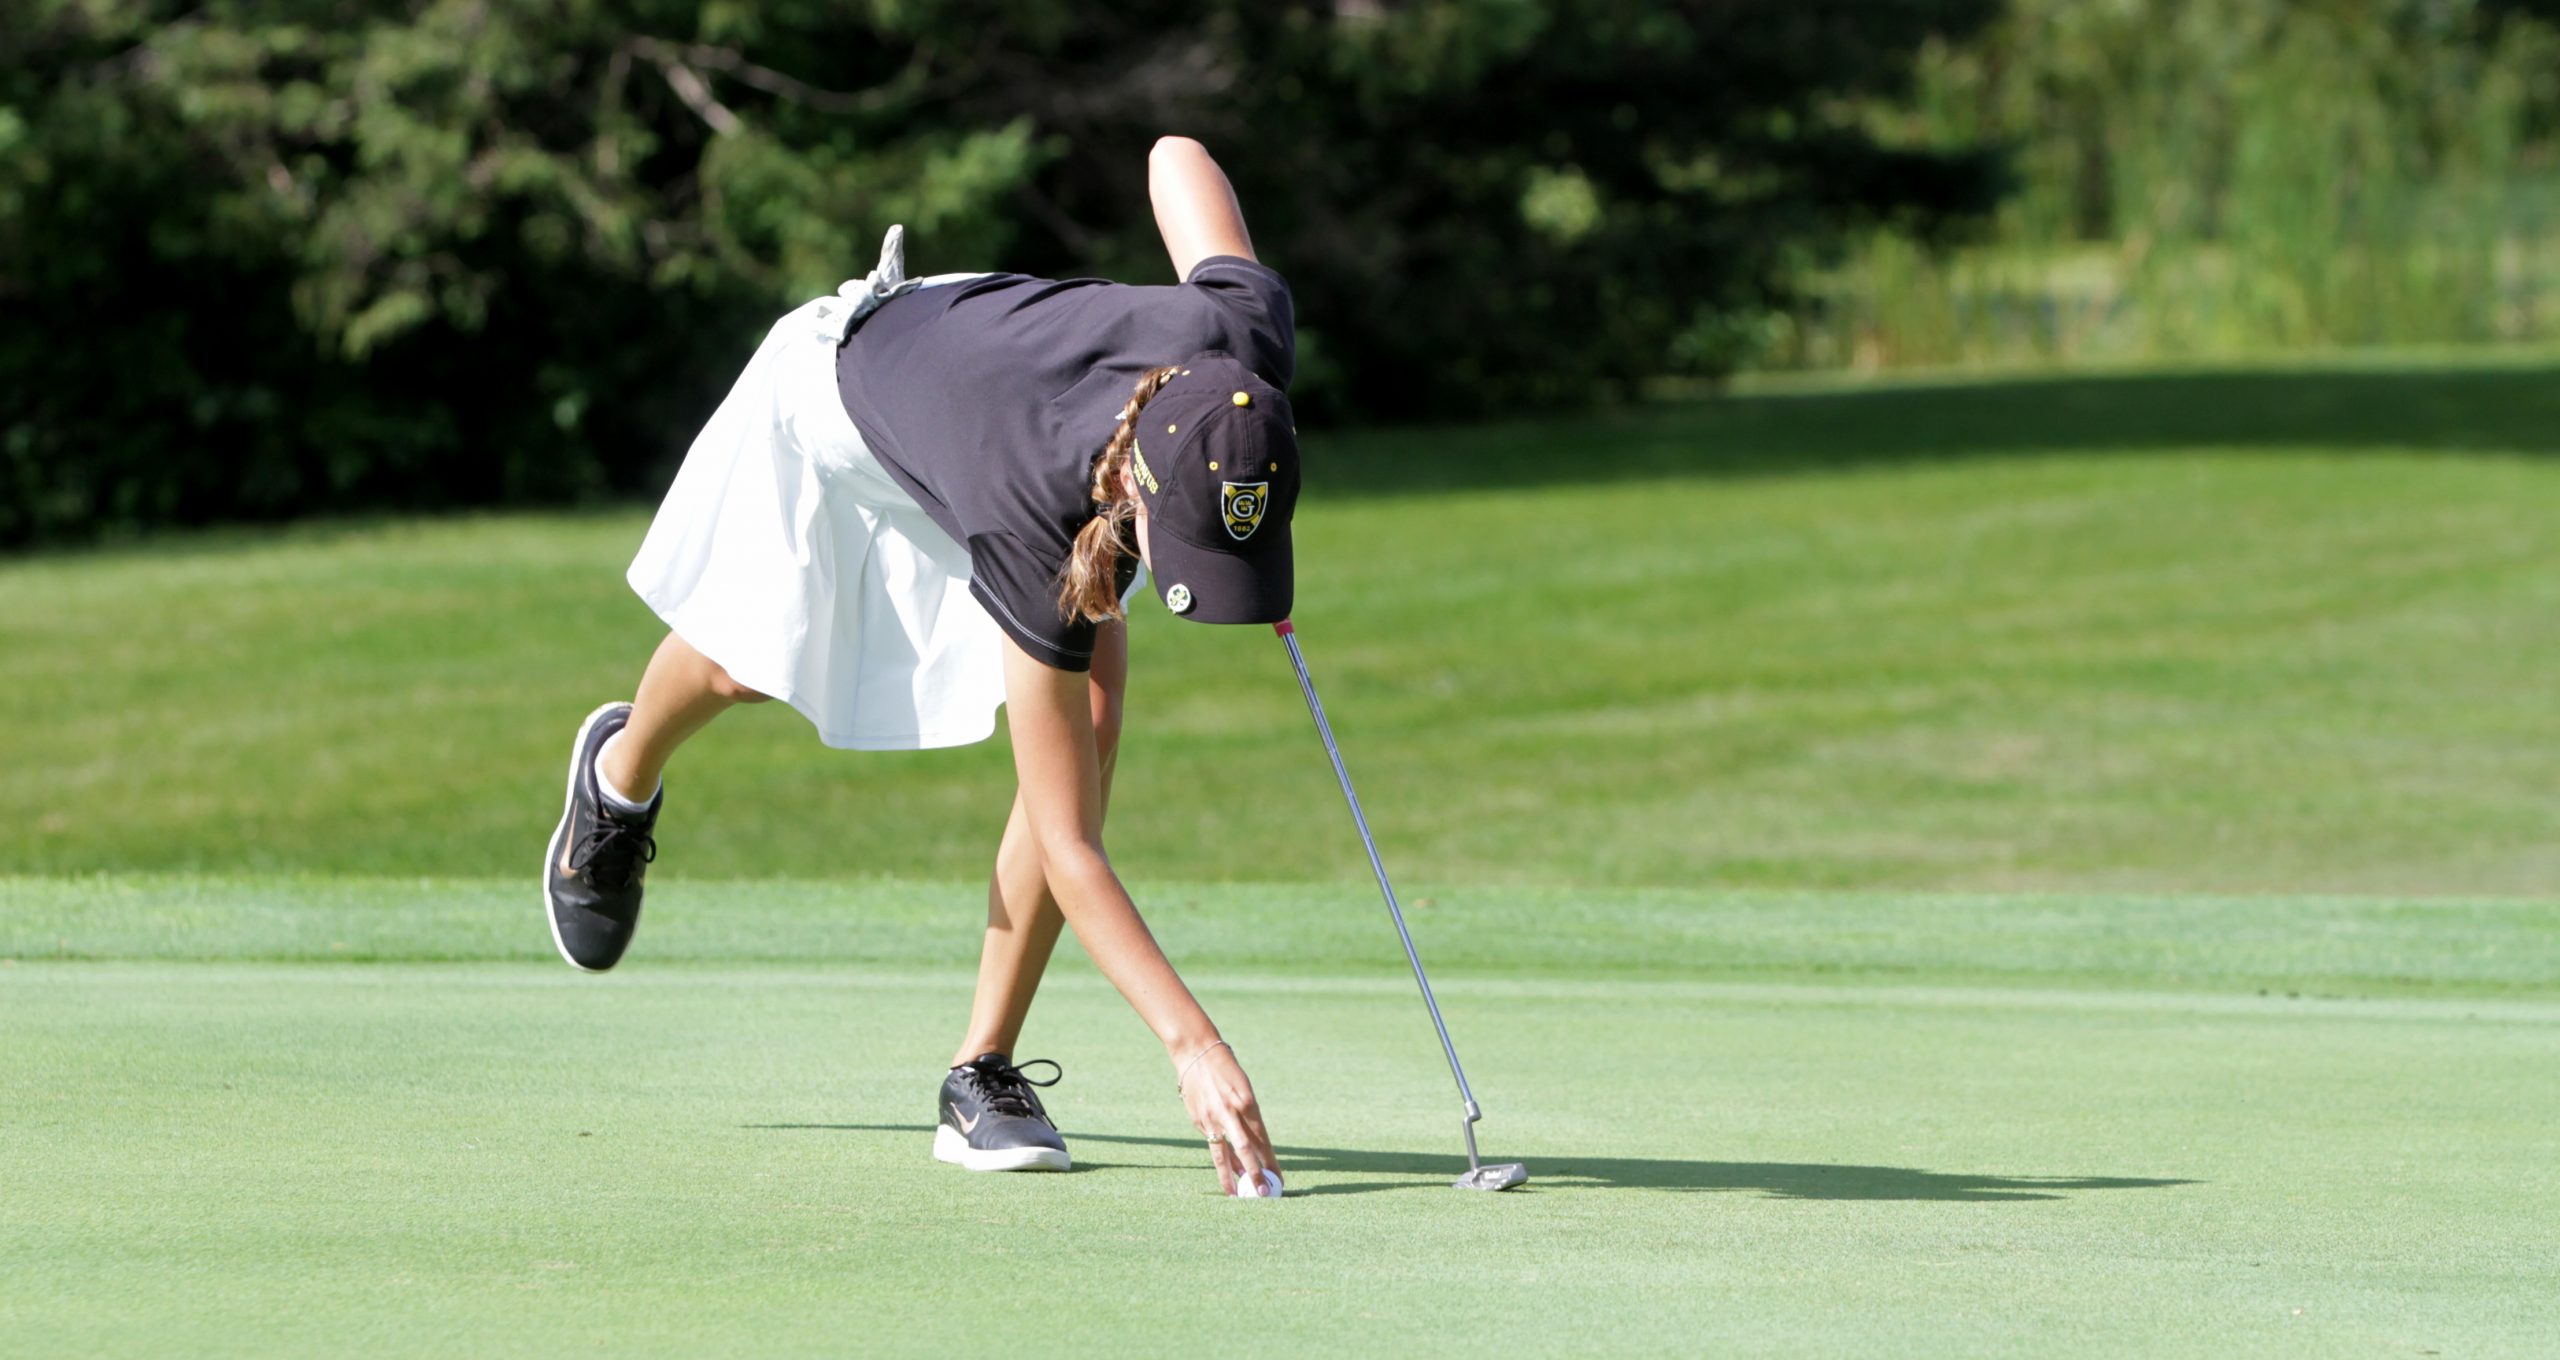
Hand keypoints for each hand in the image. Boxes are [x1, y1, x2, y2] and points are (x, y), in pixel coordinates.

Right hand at [1179, 1041, 1277, 1195]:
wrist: (1196, 1053)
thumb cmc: (1227, 1070)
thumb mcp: (1244, 1090)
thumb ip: (1249, 1119)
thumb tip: (1254, 1149)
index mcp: (1247, 1103)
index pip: (1262, 1140)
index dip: (1270, 1161)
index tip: (1278, 1178)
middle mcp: (1230, 1112)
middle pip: (1245, 1150)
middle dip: (1255, 1174)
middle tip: (1262, 1193)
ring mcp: (1211, 1118)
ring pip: (1222, 1153)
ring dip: (1229, 1176)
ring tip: (1235, 1195)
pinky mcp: (1197, 1120)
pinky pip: (1212, 1142)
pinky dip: (1221, 1156)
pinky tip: (1226, 1169)